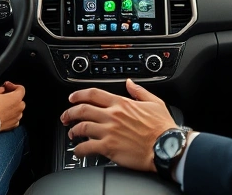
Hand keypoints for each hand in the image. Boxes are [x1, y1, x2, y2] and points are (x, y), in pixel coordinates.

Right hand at [0, 81, 25, 131]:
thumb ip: (2, 89)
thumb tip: (3, 90)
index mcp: (16, 98)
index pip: (21, 89)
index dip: (12, 85)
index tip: (6, 86)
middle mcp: (19, 108)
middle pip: (19, 99)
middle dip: (12, 96)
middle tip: (2, 95)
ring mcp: (16, 117)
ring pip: (17, 109)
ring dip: (12, 106)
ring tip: (1, 106)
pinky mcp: (12, 125)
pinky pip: (14, 118)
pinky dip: (10, 115)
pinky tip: (2, 114)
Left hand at [60, 79, 175, 172]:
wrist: (166, 147)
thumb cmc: (163, 128)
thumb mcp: (154, 102)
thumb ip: (139, 91)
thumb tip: (129, 82)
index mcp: (121, 103)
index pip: (93, 94)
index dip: (78, 94)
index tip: (72, 98)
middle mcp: (112, 115)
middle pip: (82, 110)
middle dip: (69, 112)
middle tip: (65, 116)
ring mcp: (108, 131)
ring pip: (81, 127)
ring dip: (73, 130)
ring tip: (71, 134)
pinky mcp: (108, 147)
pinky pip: (86, 147)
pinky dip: (78, 149)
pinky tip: (77, 151)